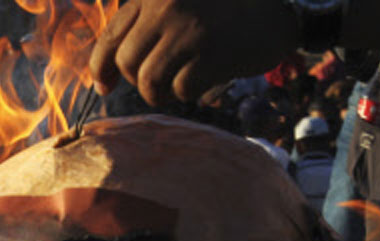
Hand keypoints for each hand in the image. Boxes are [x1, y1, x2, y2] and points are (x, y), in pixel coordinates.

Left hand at [90, 0, 298, 106]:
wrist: (277, 13)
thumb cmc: (222, 14)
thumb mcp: (178, 7)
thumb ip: (143, 29)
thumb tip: (103, 79)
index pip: (112, 36)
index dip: (102, 67)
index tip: (103, 86)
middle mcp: (167, 6)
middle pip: (127, 63)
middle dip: (139, 81)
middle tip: (160, 81)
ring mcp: (188, 29)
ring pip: (149, 81)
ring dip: (162, 92)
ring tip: (180, 83)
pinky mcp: (210, 53)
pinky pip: (180, 89)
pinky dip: (189, 92)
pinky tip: (205, 79)